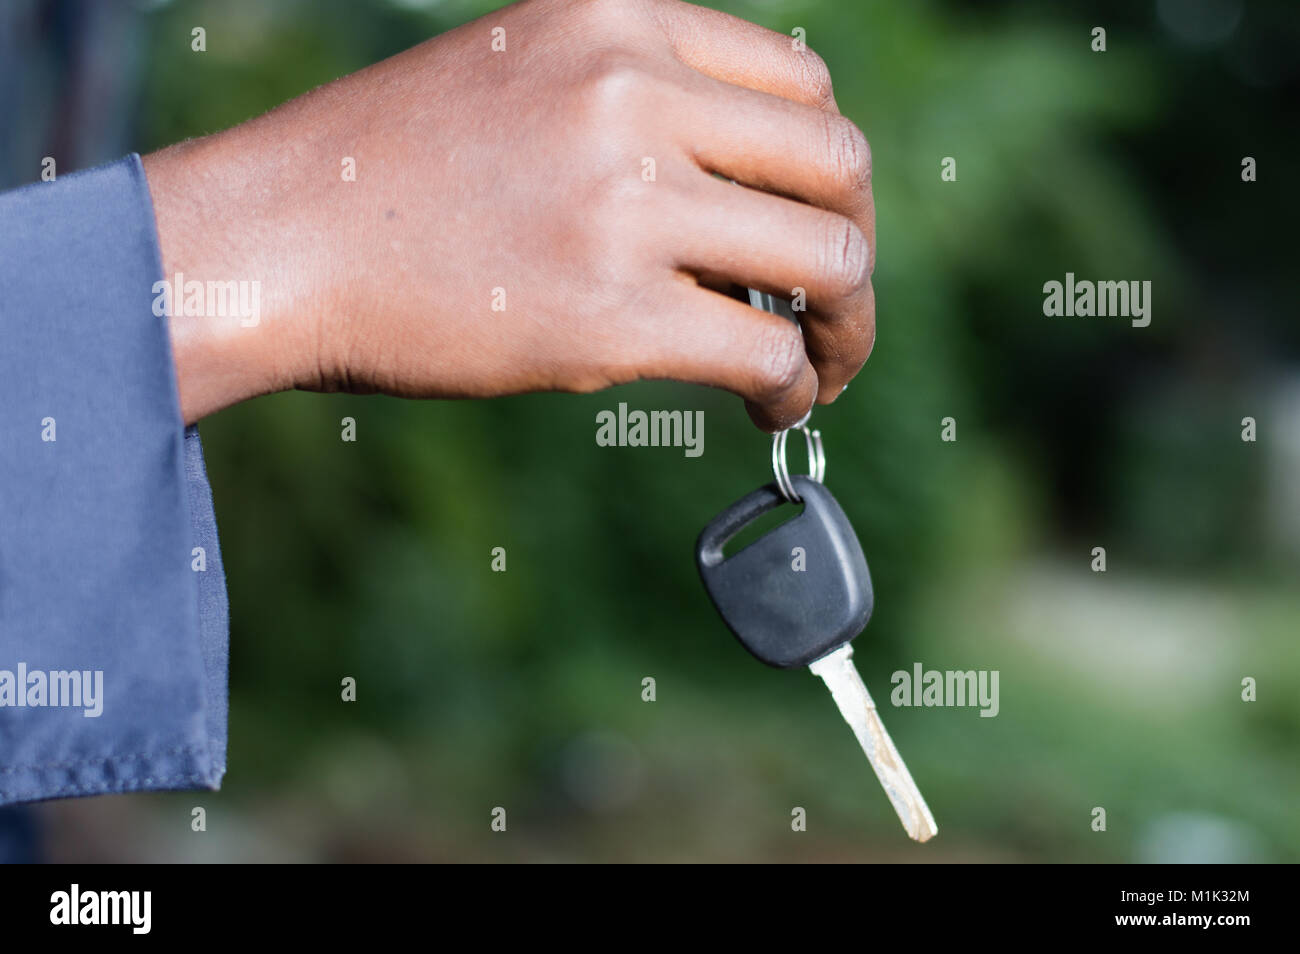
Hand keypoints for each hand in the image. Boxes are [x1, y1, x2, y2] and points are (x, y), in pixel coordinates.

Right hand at [144, 0, 874, 430]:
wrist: (281, 239)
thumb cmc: (395, 173)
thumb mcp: (523, 76)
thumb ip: (636, 102)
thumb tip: (745, 192)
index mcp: (621, 20)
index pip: (803, 85)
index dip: (827, 171)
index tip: (814, 225)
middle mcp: (636, 93)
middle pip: (838, 167)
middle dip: (858, 248)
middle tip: (837, 307)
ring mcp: (626, 201)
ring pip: (827, 260)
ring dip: (845, 326)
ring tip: (817, 366)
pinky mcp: (610, 312)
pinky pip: (766, 350)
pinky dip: (796, 386)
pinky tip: (774, 406)